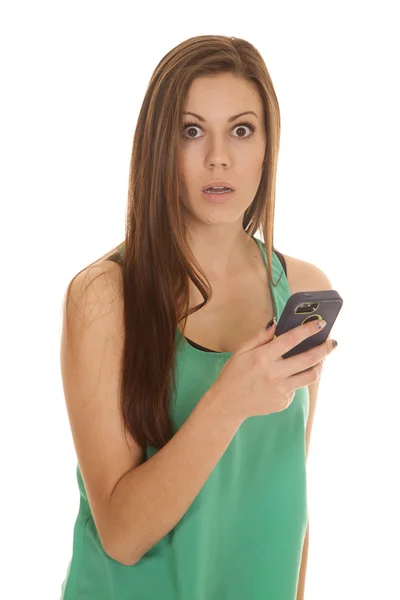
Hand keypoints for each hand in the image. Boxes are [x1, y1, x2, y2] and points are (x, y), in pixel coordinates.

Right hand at [209, 319, 336, 424]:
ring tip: (321, 359)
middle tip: (333, 342)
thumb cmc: (233, 376)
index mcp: (263, 358)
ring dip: (319, 366)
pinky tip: (289, 377)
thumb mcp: (241, 352)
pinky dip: (296, 379)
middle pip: (308, 359)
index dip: (308, 330)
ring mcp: (281, 390)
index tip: (321, 324)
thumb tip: (276, 324)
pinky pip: (297, 388)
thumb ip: (259, 337)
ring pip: (310, 376)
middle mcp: (274, 374)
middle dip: (324, 349)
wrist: (228, 404)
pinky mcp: (284, 402)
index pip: (291, 340)